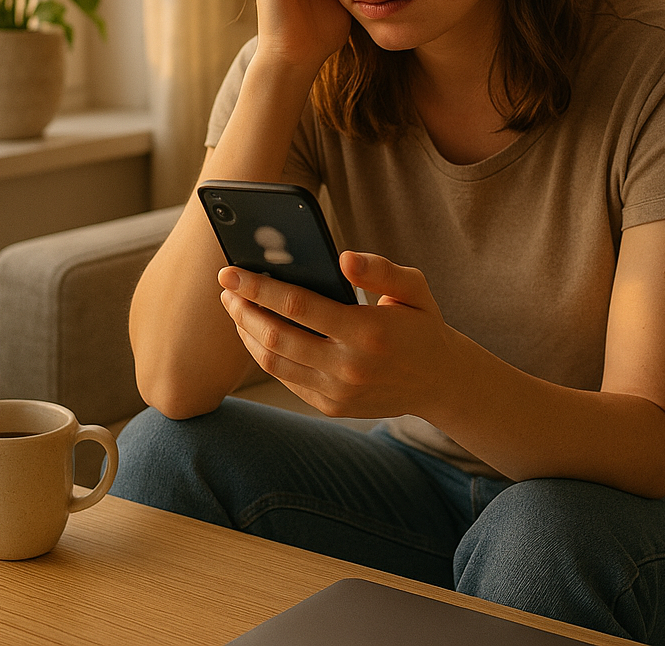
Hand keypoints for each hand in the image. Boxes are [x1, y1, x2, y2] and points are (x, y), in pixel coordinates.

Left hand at [218, 251, 452, 419]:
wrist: (439, 381)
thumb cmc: (421, 324)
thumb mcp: (414, 288)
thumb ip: (380, 269)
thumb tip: (343, 258)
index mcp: (368, 332)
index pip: (299, 306)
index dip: (259, 288)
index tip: (230, 272)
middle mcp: (349, 367)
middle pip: (277, 336)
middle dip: (243, 310)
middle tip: (225, 288)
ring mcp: (337, 392)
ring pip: (274, 362)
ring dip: (247, 333)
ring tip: (236, 308)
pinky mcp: (330, 407)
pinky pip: (285, 378)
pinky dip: (264, 354)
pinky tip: (256, 332)